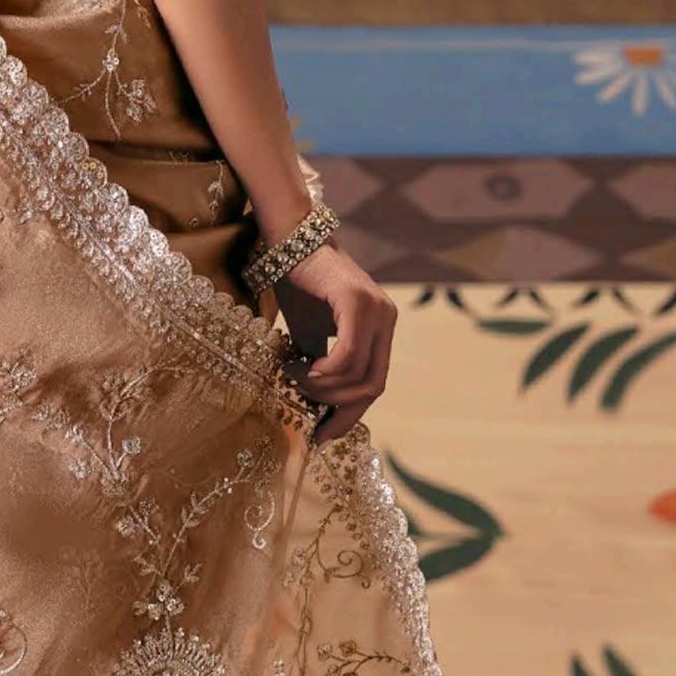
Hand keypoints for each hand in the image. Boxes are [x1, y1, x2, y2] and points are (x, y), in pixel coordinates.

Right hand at [269, 240, 396, 444]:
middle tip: (301, 399)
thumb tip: (315, 405)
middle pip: (372, 386)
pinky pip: (347, 355)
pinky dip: (323, 372)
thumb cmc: (298, 284)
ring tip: (291, 374)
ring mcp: (376, 310)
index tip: (322, 436)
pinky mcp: (356, 302)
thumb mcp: (310, 333)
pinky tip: (299, 366)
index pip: (374, 384)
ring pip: (358, 375)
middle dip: (335, 406)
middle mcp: (386, 319)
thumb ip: (321, 364)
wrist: (288, 240)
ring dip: (320, 386)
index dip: (350, 415)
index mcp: (381, 328)